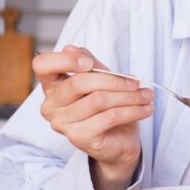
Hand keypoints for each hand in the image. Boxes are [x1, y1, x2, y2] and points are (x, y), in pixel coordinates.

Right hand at [33, 44, 153, 189]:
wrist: (118, 141)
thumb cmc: (107, 108)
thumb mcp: (100, 80)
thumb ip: (89, 64)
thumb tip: (72, 48)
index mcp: (52, 86)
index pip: (42, 65)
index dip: (64, 60)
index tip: (89, 63)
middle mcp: (51, 105)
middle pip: (78, 82)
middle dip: (114, 80)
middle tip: (135, 82)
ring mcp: (62, 123)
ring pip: (99, 100)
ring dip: (129, 96)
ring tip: (147, 95)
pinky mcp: (79, 137)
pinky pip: (110, 117)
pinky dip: (132, 110)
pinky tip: (146, 109)